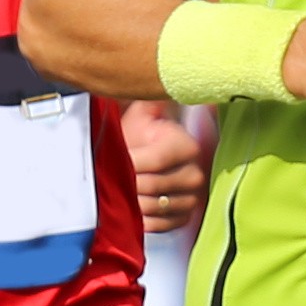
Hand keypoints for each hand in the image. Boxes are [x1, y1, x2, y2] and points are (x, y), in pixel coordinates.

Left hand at [120, 101, 205, 231]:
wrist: (151, 157)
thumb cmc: (143, 136)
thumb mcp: (144, 113)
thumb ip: (147, 99)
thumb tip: (148, 81)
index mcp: (188, 147)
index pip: (156, 160)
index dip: (130, 161)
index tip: (115, 156)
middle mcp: (195, 175)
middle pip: (150, 185)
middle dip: (126, 180)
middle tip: (110, 173)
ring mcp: (191, 200)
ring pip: (152, 206)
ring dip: (130, 200)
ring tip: (118, 188)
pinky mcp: (183, 219)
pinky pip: (157, 224)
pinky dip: (140, 217)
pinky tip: (130, 205)